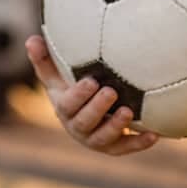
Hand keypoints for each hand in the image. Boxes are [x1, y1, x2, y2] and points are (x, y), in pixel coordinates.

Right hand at [25, 35, 158, 155]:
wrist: (87, 110)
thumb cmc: (70, 84)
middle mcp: (78, 127)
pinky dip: (139, 143)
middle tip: (111, 92)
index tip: (91, 81)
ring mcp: (96, 139)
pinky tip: (155, 134)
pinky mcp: (113, 147)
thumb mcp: (56, 73)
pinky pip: (126, 147)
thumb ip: (44, 59)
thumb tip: (31, 40)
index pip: (67, 105)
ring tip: (129, 111)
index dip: (78, 95)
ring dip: (116, 127)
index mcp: (64, 109)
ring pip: (104, 139)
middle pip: (85, 123)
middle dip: (97, 109)